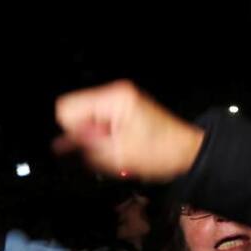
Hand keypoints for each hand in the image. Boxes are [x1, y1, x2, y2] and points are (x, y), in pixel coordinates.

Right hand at [54, 80, 203, 181]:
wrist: (188, 153)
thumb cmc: (163, 152)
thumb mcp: (117, 155)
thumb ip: (87, 145)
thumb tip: (62, 142)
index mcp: (114, 99)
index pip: (67, 109)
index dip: (74, 132)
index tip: (91, 144)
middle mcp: (118, 95)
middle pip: (77, 114)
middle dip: (87, 136)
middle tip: (110, 149)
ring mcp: (123, 102)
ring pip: (88, 121)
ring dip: (98, 139)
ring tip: (120, 150)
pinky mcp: (127, 111)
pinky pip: (102, 124)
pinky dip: (107, 138)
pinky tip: (121, 147)